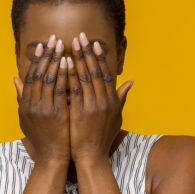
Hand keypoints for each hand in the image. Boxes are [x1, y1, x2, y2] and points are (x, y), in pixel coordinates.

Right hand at [13, 34, 70, 163]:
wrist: (52, 157)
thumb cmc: (42, 137)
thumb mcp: (26, 117)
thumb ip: (21, 97)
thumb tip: (14, 78)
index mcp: (25, 104)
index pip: (31, 76)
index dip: (37, 60)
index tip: (43, 45)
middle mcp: (31, 105)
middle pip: (39, 74)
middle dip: (47, 55)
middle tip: (55, 39)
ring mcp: (43, 109)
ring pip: (48, 79)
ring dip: (56, 60)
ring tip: (63, 45)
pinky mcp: (56, 114)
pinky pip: (60, 90)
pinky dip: (63, 75)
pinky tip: (69, 63)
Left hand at [67, 32, 133, 163]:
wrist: (92, 157)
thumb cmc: (102, 137)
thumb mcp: (116, 117)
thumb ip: (122, 98)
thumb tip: (130, 81)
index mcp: (112, 100)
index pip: (105, 73)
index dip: (99, 56)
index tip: (93, 42)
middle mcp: (104, 101)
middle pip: (95, 71)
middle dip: (87, 52)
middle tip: (80, 36)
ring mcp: (93, 106)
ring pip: (84, 77)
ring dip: (77, 59)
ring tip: (70, 44)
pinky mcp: (80, 112)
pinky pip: (74, 89)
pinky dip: (69, 75)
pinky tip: (63, 63)